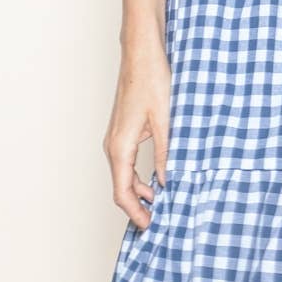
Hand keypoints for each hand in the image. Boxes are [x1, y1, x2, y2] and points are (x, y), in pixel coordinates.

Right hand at [104, 42, 169, 229]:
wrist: (141, 53)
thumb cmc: (151, 80)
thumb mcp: (166, 122)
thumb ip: (167, 155)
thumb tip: (169, 183)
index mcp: (120, 146)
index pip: (122, 192)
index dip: (135, 213)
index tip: (149, 227)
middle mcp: (113, 145)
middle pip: (121, 187)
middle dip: (137, 207)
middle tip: (159, 221)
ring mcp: (116, 138)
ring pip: (124, 175)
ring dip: (139, 192)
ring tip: (162, 204)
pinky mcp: (123, 131)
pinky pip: (127, 162)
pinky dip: (139, 177)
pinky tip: (157, 179)